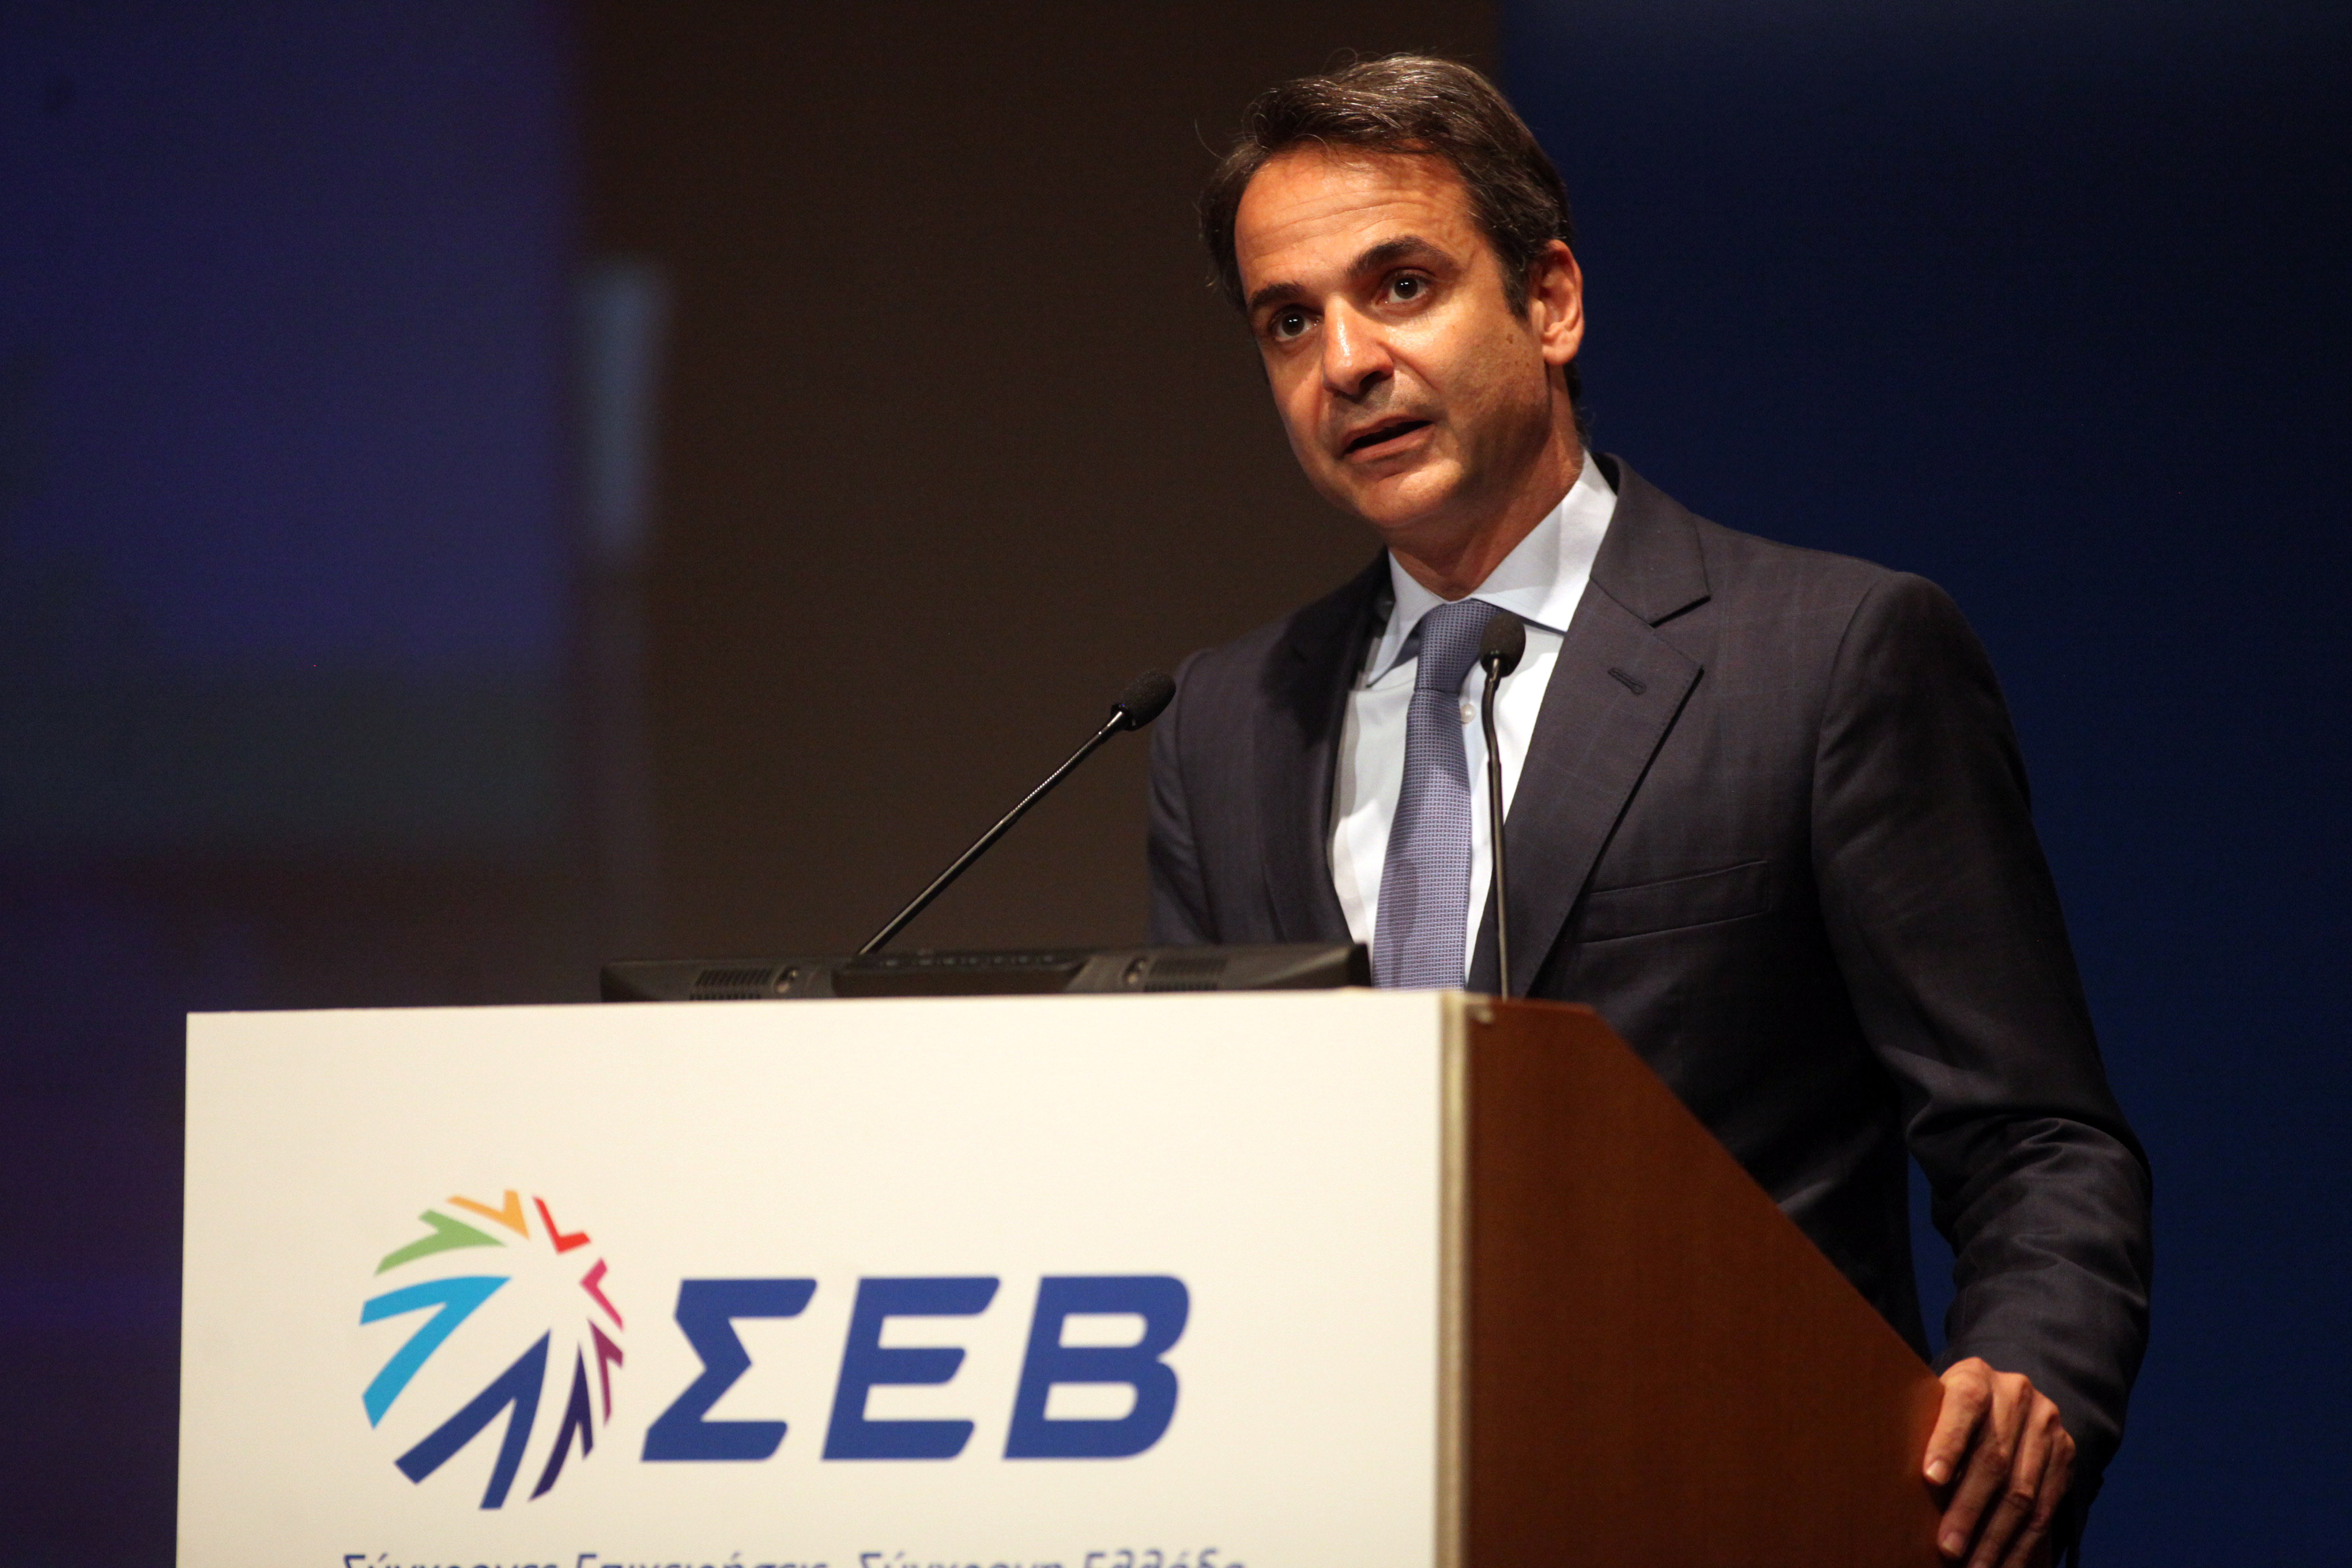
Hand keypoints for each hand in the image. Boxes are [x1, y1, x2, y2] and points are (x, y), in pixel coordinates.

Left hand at [1923, 1357, 2074, 1566]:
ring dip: (1996, 1537)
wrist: (2006, 1397)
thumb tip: (1893, 1481)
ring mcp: (2046, 1426)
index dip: (1948, 1441)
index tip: (1930, 1477)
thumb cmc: (1949, 1412)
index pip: (1965, 1403)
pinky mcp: (2066, 1455)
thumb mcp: (1934, 1404)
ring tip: (1973, 1566)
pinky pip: (2047, 1509)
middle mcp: (2017, 1395)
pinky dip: (2023, 1544)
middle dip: (1969, 1509)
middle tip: (1948, 1546)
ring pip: (2023, 1491)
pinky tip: (2003, 1564)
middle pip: (1994, 1458)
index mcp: (1977, 1376)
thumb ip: (1922, 1428)